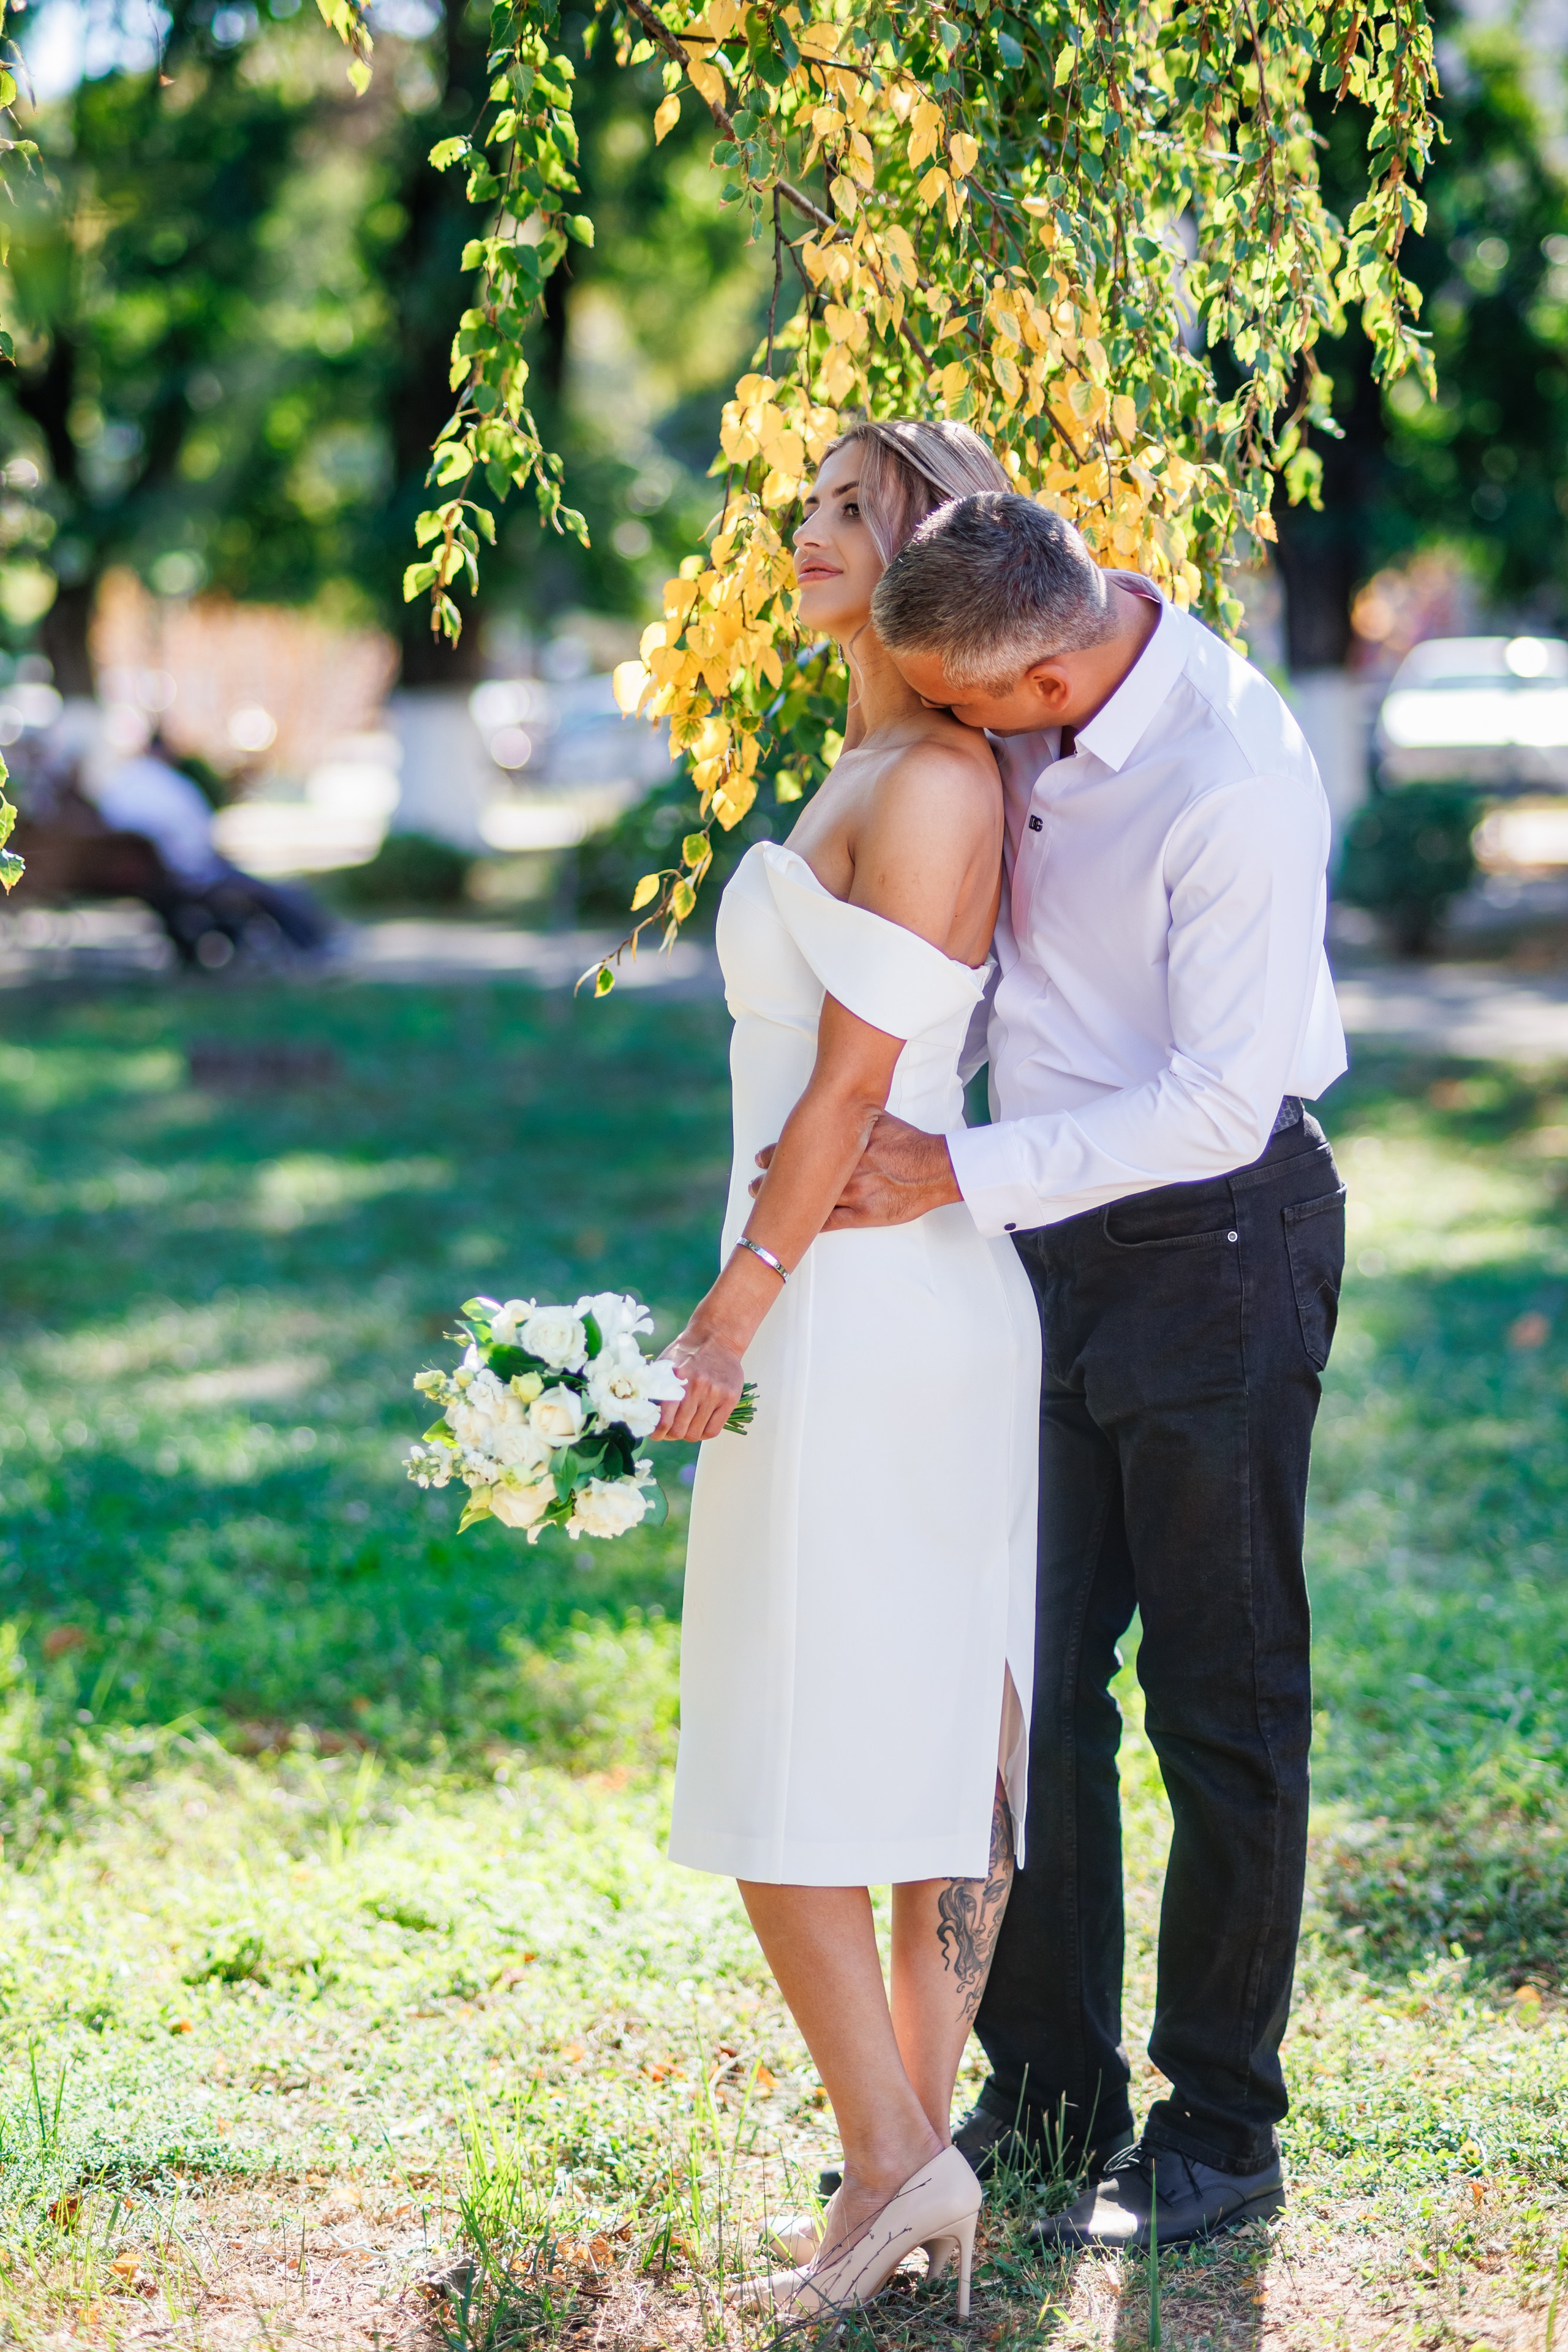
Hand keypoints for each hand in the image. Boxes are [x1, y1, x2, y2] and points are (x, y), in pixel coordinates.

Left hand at [654, 1325, 746, 1441]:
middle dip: (671, 1435)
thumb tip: (640, 1415)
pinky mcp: (729, 1398)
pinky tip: (699, 1426)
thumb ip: (654, 1388)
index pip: (664, 1422)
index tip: (656, 1434)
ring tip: (685, 1426)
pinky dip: (704, 1433)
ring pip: (696, 1433)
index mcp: (675, 1381)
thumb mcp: (664, 1365)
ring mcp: (715, 1394)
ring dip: (688, 1434)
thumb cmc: (686, 1353)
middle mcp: (696, 1388)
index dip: (658, 1433)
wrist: (716, 1337)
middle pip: (680, 1431)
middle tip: (670, 1431)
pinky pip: (713, 1430)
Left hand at [749, 1111, 961, 1227]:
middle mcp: (842, 1171)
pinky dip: (809, 1226)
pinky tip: (793, 1229)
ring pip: (808, 1202)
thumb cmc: (909, 1143)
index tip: (760, 1158)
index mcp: (842, 1146)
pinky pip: (828, 1224)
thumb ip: (856, 1119)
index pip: (799, 1151)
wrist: (934, 1169)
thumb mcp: (879, 1121)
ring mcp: (851, 1195)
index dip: (777, 1155)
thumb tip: (840, 1104)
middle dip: (771, 1182)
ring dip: (785, 1205)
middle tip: (753, 1185)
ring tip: (764, 1206)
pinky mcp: (862, 1216)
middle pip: (798, 1177)